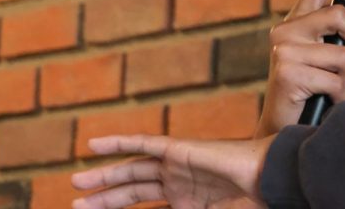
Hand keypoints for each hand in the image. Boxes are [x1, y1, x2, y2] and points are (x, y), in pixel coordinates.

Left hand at [71, 134, 271, 208]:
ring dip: (102, 176)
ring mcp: (176, 166)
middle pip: (132, 191)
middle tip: (75, 205)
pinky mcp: (178, 149)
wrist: (268, 181)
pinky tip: (93, 145)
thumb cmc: (249, 206)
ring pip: (131, 170)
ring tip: (76, 182)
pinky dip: (118, 143)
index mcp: (186, 203)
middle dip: (103, 198)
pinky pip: (143, 143)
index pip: (145, 208)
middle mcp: (177, 183)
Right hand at [255, 0, 344, 135]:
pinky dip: (343, 96)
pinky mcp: (288, 74)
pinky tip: (333, 102)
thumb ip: (338, 31)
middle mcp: (286, 30)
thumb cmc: (311, 89)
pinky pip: (335, 81)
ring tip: (341, 89)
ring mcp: (284, 51)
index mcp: (297, 20)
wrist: (282, 128)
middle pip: (339, 15)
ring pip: (343, 54)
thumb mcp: (323, 52)